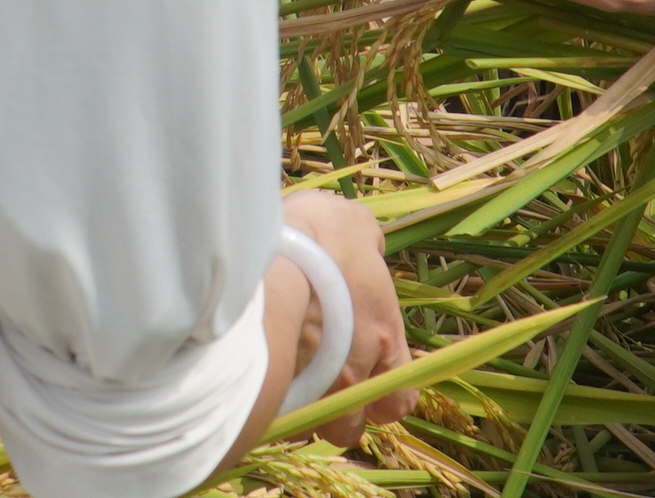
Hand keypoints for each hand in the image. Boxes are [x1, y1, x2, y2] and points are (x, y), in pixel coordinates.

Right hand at [254, 191, 408, 451]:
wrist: (270, 258)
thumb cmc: (318, 236)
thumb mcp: (356, 228)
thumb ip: (367, 250)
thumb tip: (367, 249)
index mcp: (381, 337)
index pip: (398, 399)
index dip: (384, 398)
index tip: (370, 384)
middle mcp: (351, 374)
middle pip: (351, 426)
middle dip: (339, 413)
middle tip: (323, 388)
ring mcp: (310, 389)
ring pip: (309, 426)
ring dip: (302, 409)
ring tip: (284, 384)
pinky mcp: (271, 390)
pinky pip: (274, 414)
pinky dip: (267, 402)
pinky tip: (256, 382)